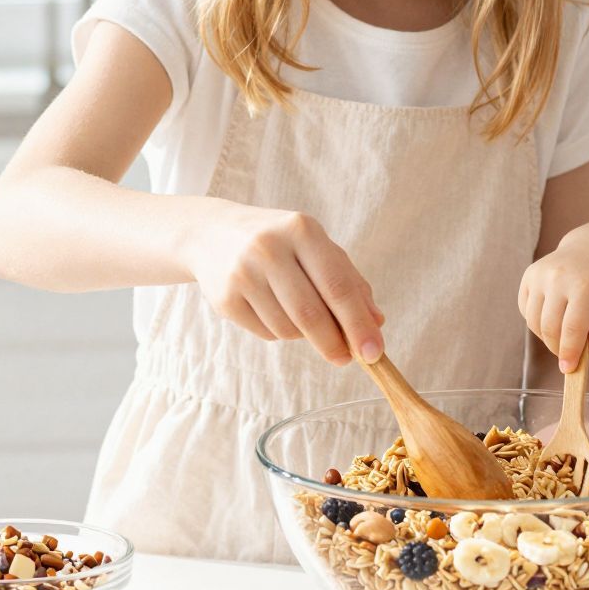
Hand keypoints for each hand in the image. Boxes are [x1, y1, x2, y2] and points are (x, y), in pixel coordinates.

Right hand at [187, 203, 384, 364]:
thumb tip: (376, 322)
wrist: (212, 234)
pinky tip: (272, 308)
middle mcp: (269, 249)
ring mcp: (243, 274)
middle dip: (334, 343)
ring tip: (298, 312)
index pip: (337, 286)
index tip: (374, 352)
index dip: (358, 324)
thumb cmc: (280, 243)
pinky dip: (280, 332)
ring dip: (304, 334)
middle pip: (311, 314)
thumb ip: (350, 282)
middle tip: (346, 358)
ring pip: (289, 329)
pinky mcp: (225, 299)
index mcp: (301, 230)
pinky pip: (267, 333)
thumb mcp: (316, 248)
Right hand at [518, 226, 588, 372]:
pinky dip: (537, 322)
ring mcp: (540, 274)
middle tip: (569, 356)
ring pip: (534, 322)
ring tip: (565, 334)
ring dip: (547, 336)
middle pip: (550, 328)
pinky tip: (554, 317)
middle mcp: (558, 277)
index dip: (569, 352)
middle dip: (558, 348)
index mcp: (585, 284)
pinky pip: (526, 310)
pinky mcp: (529, 275)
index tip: (568, 369)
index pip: (572, 328)